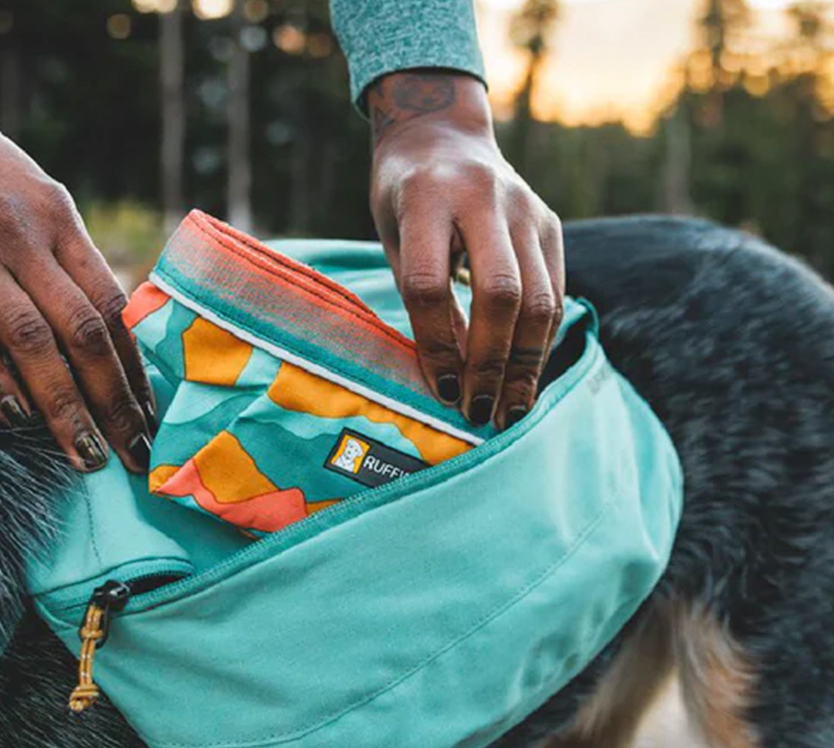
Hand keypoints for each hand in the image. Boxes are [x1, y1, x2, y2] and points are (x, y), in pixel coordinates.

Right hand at [0, 0, 154, 471]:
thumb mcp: (31, 199)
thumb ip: (65, 260)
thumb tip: (106, 340)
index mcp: (57, 217)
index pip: (110, 305)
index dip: (134, 369)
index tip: (149, 418)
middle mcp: (20, 232)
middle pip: (81, 331)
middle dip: (111, 402)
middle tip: (130, 455)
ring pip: (29, 340)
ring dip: (61, 407)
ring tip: (83, 454)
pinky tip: (13, 416)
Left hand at [367, 71, 563, 431]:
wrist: (441, 133)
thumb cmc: (405, 200)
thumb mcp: (395, 239)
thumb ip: (420, 299)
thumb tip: (450, 380)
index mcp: (425, 198)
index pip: (430, 284)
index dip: (436, 345)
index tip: (441, 392)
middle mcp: (482, 197)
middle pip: (499, 293)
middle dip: (491, 362)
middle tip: (479, 412)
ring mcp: (525, 209)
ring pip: (538, 298)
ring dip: (525, 364)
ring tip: (510, 410)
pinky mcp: (550, 224)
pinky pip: (555, 294)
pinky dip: (541, 343)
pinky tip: (525, 379)